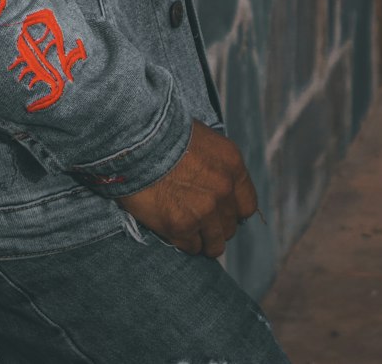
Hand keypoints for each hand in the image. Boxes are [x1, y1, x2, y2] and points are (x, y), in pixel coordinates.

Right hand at [118, 119, 257, 257]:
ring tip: (185, 228)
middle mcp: (224, 190)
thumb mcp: (201, 139)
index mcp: (232, 166)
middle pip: (230, 227)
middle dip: (215, 225)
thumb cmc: (163, 133)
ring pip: (214, 244)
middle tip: (197, 218)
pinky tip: (169, 225)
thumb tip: (216, 184)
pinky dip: (181, 240)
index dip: (232, 211)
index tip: (220, 211)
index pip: (247, 205)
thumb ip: (215, 165)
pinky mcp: (181, 226)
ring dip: (201, 239)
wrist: (135, 138)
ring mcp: (204, 211)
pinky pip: (190, 247)